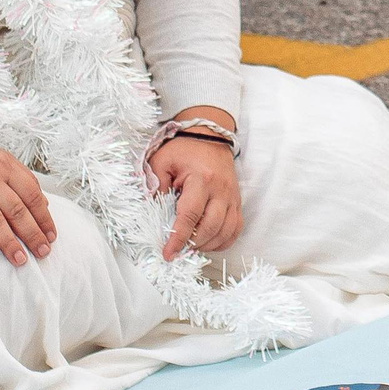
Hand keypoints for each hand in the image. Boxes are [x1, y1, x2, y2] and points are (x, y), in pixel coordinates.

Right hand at [0, 132, 57, 265]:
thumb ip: (20, 179)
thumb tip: (44, 205)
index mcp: (4, 164)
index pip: (31, 194)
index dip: (43, 217)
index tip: (51, 236)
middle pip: (15, 209)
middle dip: (32, 234)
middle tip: (42, 252)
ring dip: (9, 242)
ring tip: (20, 259)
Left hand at [147, 129, 242, 258]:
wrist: (209, 136)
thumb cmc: (184, 150)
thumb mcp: (162, 161)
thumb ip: (155, 186)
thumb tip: (151, 214)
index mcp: (201, 179)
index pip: (189, 215)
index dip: (178, 237)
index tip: (168, 253)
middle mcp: (221, 190)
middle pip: (210, 227)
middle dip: (193, 244)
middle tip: (178, 250)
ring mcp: (232, 197)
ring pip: (225, 232)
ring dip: (207, 245)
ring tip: (191, 246)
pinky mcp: (237, 202)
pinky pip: (235, 229)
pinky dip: (223, 241)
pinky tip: (208, 243)